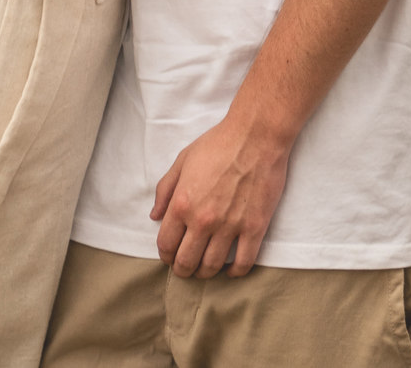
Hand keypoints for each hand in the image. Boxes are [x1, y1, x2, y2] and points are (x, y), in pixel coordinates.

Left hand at [152, 111, 290, 278]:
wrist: (255, 136)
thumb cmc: (218, 143)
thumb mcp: (183, 160)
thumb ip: (165, 189)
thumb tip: (155, 216)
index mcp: (182, 203)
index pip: (166, 244)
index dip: (165, 255)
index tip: (170, 255)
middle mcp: (203, 220)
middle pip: (186, 262)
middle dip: (182, 269)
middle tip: (185, 267)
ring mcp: (230, 226)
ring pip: (212, 267)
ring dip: (205, 273)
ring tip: (205, 269)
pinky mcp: (254, 228)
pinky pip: (243, 263)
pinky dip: (235, 273)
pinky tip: (230, 269)